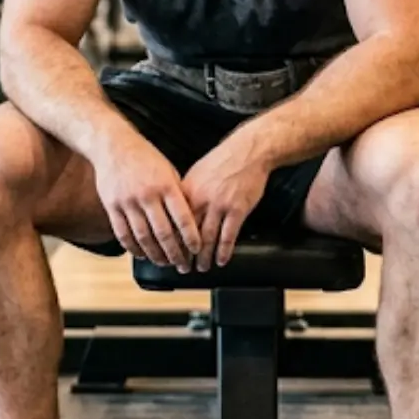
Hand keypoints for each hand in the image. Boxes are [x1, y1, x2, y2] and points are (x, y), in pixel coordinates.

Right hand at [91, 135, 199, 270]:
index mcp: (165, 185)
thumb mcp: (168, 170)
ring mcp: (127, 202)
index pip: (183, 218)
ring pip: (143, 237)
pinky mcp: (111, 206)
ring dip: (156, 255)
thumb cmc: (145, 158)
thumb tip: (190, 220)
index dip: (191, 238)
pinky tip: (142, 254)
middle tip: (183, 265)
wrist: (114, 145)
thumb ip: (177, 194)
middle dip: (176, 254)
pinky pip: (123, 234)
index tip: (197, 250)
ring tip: (165, 263)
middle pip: (163, 233)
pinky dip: (133, 248)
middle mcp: (147, 195)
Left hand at [183, 136, 274, 270]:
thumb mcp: (197, 173)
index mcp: (187, 191)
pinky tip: (222, 260)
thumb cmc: (223, 161)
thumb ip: (187, 194)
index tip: (170, 252)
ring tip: (202, 267)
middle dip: (185, 254)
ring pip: (207, 239)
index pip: (174, 222)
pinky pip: (229, 236)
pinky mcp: (238, 210)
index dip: (171, 240)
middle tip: (183, 267)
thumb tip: (177, 211)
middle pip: (188, 233)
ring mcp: (219, 205)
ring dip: (204, 257)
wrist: (248, 151)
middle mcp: (200, 199)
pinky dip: (224, 251)